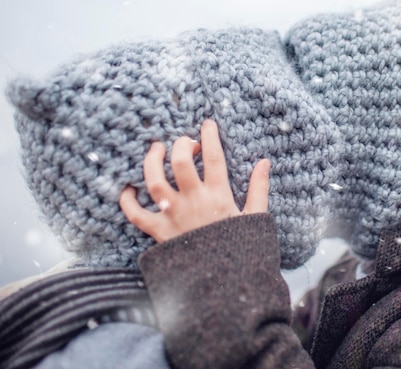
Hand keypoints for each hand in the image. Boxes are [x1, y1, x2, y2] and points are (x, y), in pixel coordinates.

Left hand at [119, 119, 269, 242]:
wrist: (224, 284)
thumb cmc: (242, 250)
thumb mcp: (256, 217)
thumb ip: (258, 188)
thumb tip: (264, 161)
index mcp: (218, 197)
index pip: (214, 157)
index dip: (210, 136)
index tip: (207, 124)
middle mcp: (193, 202)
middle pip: (180, 163)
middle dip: (180, 145)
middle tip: (185, 142)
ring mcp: (173, 216)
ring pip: (154, 181)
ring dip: (151, 161)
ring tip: (156, 149)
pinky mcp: (159, 233)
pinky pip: (136, 215)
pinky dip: (127, 201)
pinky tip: (129, 189)